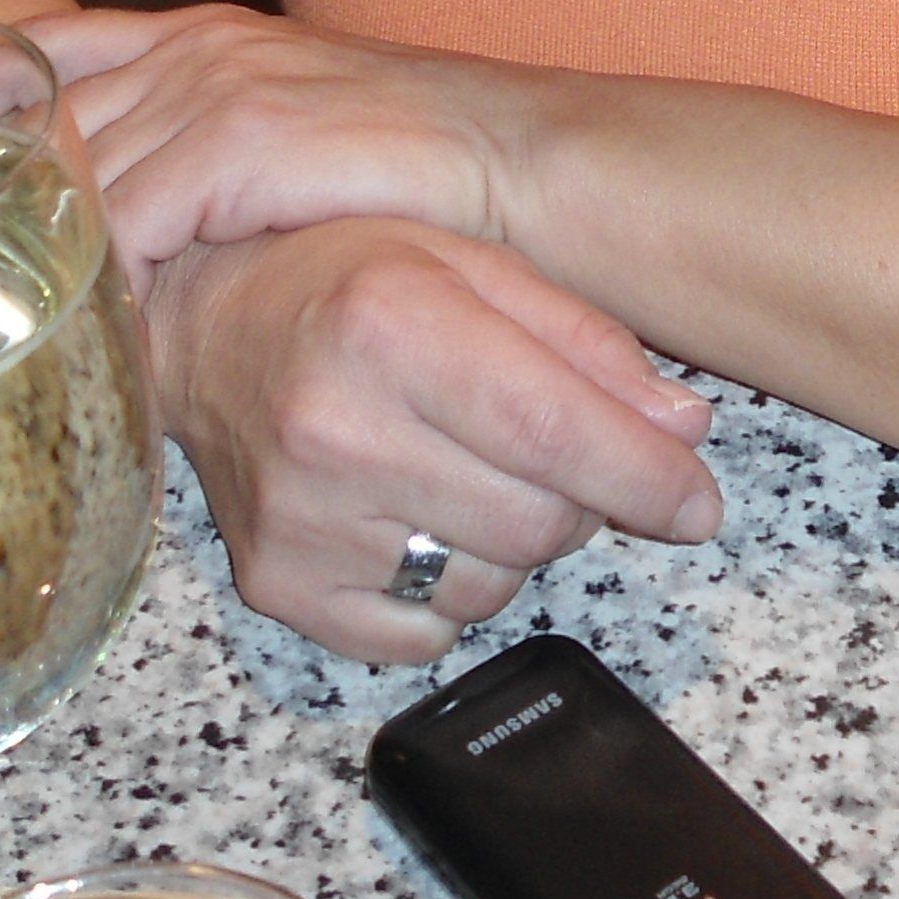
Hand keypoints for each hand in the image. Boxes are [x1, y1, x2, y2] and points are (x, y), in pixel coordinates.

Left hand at [33, 3, 534, 287]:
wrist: (528, 167)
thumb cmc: (422, 174)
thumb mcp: (292, 145)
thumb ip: (202, 166)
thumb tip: (125, 242)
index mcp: (202, 37)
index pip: (46, 46)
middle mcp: (197, 47)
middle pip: (36, 106)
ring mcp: (220, 86)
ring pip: (74, 168)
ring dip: (24, 239)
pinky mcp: (246, 139)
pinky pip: (132, 214)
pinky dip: (99, 269)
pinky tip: (78, 319)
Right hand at [147, 213, 721, 665]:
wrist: (199, 323)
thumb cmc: (344, 275)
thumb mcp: (469, 261)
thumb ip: (583, 339)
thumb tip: (683, 430)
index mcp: (391, 323)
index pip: (551, 431)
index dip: (645, 477)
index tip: (699, 503)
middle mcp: (337, 427)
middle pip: (534, 521)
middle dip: (579, 499)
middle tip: (552, 453)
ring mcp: (301, 517)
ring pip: (489, 588)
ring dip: (514, 545)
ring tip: (470, 472)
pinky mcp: (278, 583)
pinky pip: (421, 638)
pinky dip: (447, 595)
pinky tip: (420, 519)